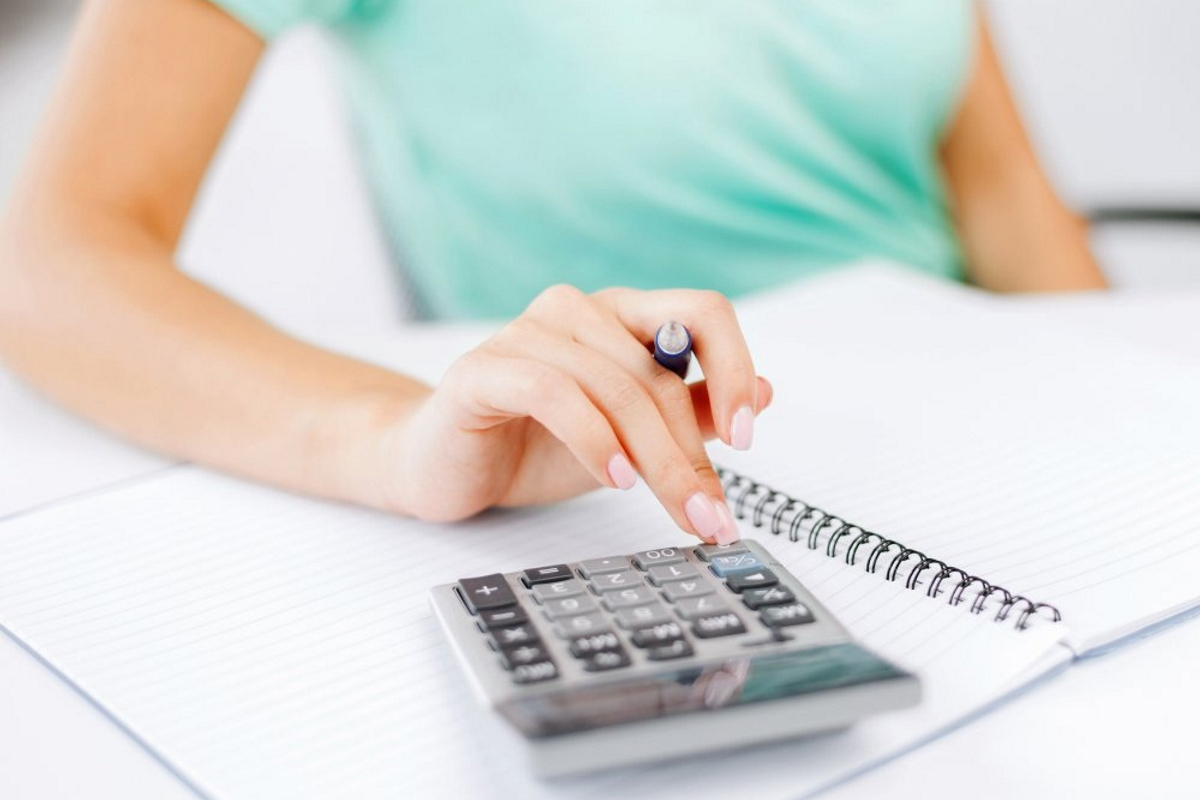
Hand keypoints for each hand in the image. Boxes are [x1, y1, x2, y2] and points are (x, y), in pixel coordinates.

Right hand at [378, 285, 771, 542]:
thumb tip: (765, 394)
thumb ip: (692, 413)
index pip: (701, 312)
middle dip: (694, 453)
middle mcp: (577, 312)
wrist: (442, 469)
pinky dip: (594, 438)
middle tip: (712, 515)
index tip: (747, 435)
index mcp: (620, 316)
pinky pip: (554, 393)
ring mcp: (526, 334)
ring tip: (674, 511)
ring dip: (656, 459)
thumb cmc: (536, 447)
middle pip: (661, 371)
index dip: (735, 366)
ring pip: (616, 387)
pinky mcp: (483, 370)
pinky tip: (614, 478)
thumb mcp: (632, 438)